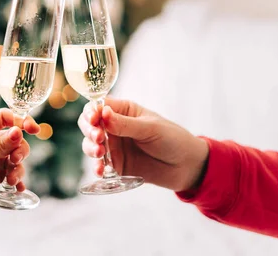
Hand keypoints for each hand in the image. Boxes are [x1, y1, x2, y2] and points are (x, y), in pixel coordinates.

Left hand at [0, 109, 38, 222]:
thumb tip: (19, 132)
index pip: (3, 118)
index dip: (20, 121)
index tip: (34, 130)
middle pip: (11, 139)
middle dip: (18, 150)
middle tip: (15, 162)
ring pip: (9, 158)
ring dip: (16, 168)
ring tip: (13, 181)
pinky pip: (4, 174)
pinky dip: (12, 179)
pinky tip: (17, 188)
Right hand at [78, 98, 208, 191]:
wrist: (187, 166)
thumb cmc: (172, 139)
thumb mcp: (150, 128)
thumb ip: (125, 124)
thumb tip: (102, 113)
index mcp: (123, 111)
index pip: (99, 106)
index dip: (91, 111)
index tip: (93, 119)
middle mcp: (115, 127)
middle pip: (89, 125)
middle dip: (89, 130)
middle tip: (98, 138)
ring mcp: (114, 146)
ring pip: (90, 144)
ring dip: (90, 148)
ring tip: (100, 154)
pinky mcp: (116, 165)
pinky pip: (100, 165)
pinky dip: (97, 167)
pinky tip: (100, 171)